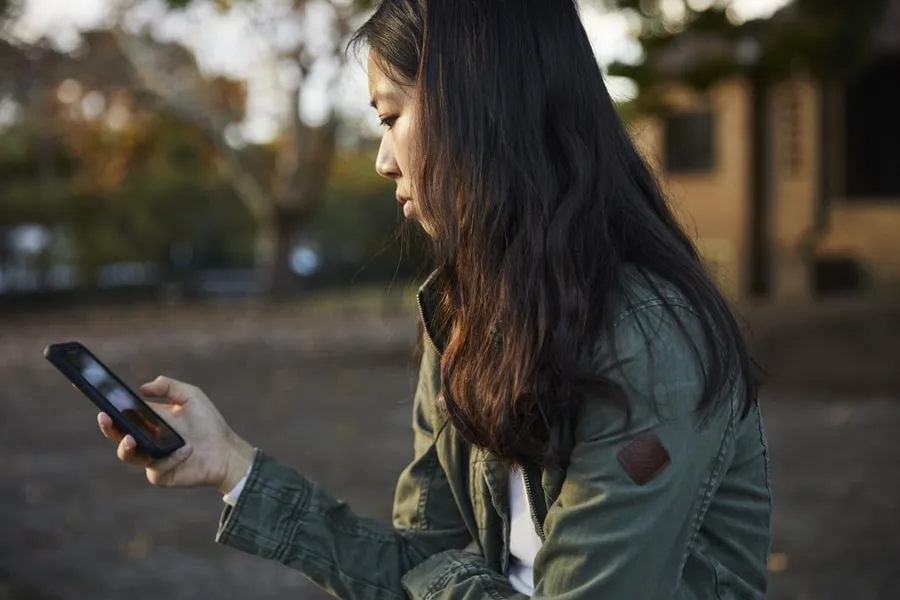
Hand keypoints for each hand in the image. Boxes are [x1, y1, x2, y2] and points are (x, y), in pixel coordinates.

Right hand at [97, 376, 254, 493]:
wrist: (226, 451)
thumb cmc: (208, 423)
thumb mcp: (192, 396)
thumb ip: (169, 387)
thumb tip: (142, 388)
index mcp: (149, 420)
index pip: (122, 414)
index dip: (107, 407)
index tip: (93, 394)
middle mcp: (146, 439)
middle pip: (117, 435)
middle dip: (108, 427)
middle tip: (106, 417)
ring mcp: (151, 459)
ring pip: (128, 455)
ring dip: (127, 447)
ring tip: (133, 438)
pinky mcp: (161, 475)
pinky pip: (157, 467)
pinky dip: (172, 457)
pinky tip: (188, 449)